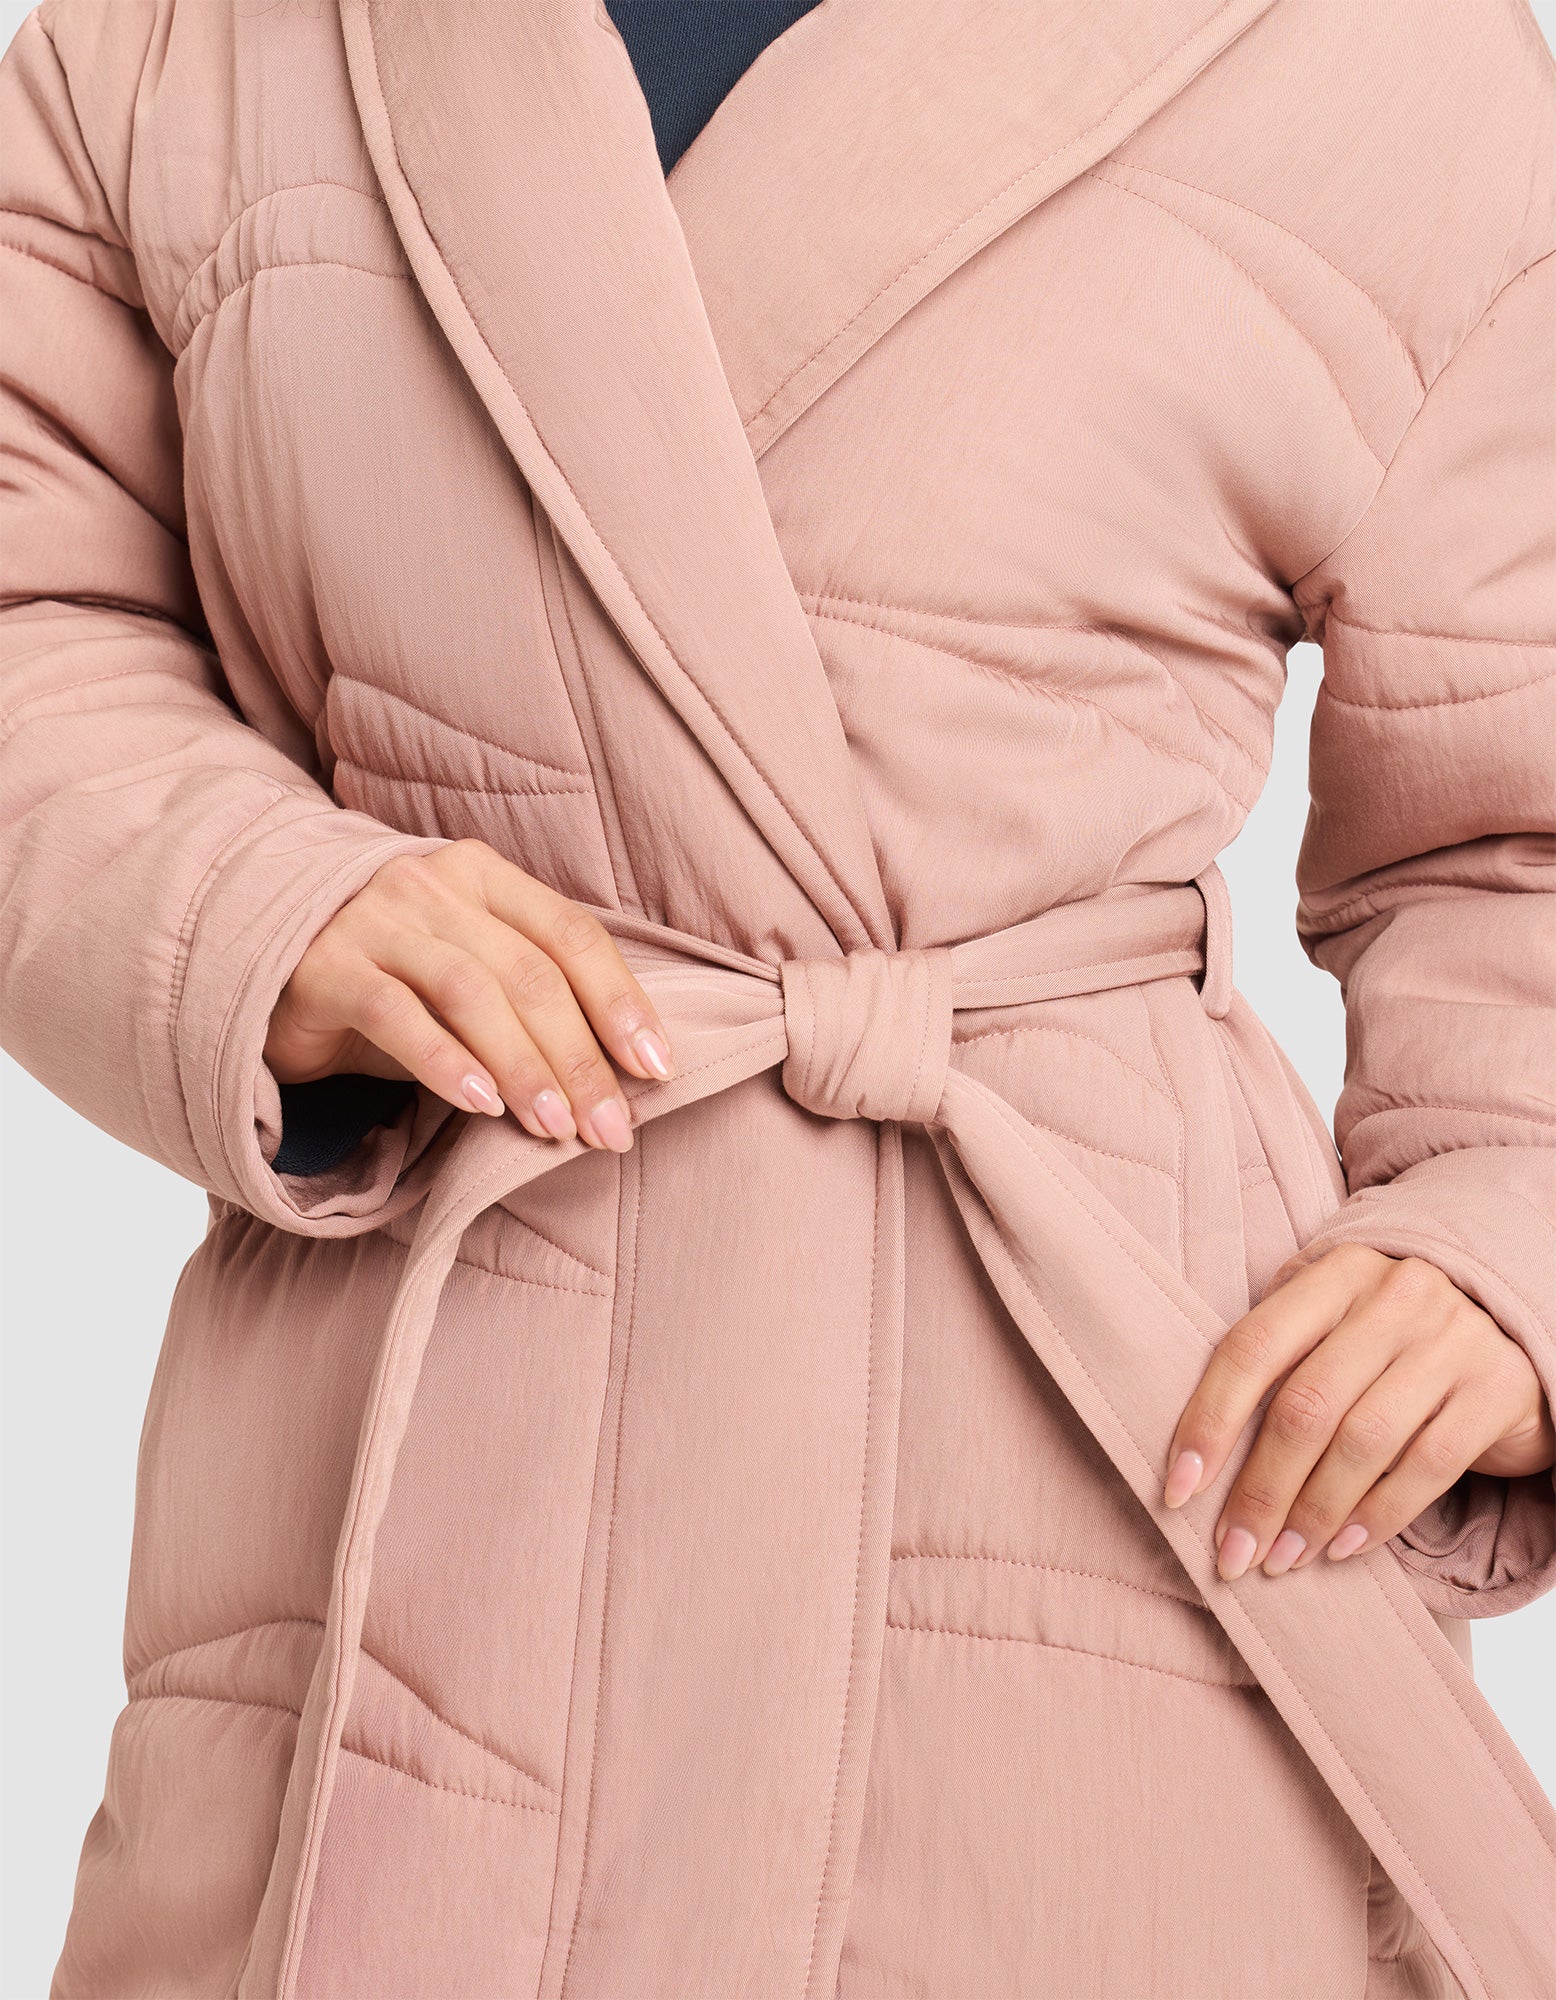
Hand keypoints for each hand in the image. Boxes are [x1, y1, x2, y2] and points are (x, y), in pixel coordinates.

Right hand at [264, 839, 676, 1150]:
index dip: (620, 1002)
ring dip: (523, 1066)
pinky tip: (480, 1104)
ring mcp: (374, 919)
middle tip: (610, 1128)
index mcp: (484, 877)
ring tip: (554, 1127)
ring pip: (470, 992)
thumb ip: (528, 1002)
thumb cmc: (389, 982)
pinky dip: (444, 1061)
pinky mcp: (324, 965)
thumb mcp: (467, 977)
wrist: (261, 966)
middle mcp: (432, 885)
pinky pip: (395, 1012)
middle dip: (580, 1058)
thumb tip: (620, 1078)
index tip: (657, 1069)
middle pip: (529, 973)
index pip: (571, 935)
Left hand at [1162, 1243, 1555, 1581]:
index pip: (1253, 1348)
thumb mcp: (1332, 1323)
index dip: (1209, 1421)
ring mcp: (1451, 1340)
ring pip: (1363, 1441)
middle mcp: (1394, 1297)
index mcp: (1335, 1275)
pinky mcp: (1495, 1390)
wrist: (1511, 1329)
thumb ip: (1276, 1360)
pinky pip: (1427, 1466)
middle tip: (1232, 1551)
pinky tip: (1341, 1548)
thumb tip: (1195, 1452)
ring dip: (1313, 1514)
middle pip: (1306, 1405)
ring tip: (1282, 1558)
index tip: (1178, 1489)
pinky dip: (1377, 1516)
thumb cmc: (1390, 1338)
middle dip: (1260, 1490)